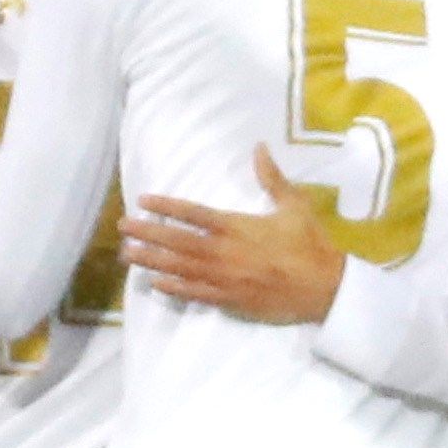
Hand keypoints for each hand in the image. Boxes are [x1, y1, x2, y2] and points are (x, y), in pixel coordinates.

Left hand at [124, 147, 345, 326]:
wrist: (324, 287)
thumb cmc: (310, 244)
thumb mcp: (294, 205)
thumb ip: (272, 178)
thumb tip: (259, 147)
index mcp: (236, 226)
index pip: (192, 213)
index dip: (166, 206)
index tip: (144, 201)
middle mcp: (223, 252)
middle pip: (177, 241)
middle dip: (147, 233)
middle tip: (123, 227)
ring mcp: (224, 278)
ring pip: (179, 267)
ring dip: (151, 260)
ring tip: (127, 255)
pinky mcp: (229, 300)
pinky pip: (195, 293)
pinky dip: (173, 287)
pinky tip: (155, 282)